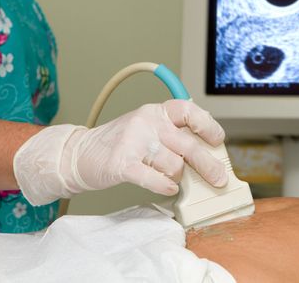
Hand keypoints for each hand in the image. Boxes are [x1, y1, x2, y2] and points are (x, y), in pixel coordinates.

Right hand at [14, 100, 228, 204]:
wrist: (79, 154)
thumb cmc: (121, 144)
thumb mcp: (148, 129)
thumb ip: (173, 135)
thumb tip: (206, 154)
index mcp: (156, 111)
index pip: (189, 110)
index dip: (208, 125)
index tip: (217, 140)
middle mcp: (147, 122)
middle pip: (189, 145)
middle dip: (208, 166)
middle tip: (219, 179)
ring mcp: (134, 141)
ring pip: (175, 165)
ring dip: (178, 177)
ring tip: (170, 178)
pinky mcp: (122, 163)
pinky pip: (156, 179)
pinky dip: (166, 186)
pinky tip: (169, 188)